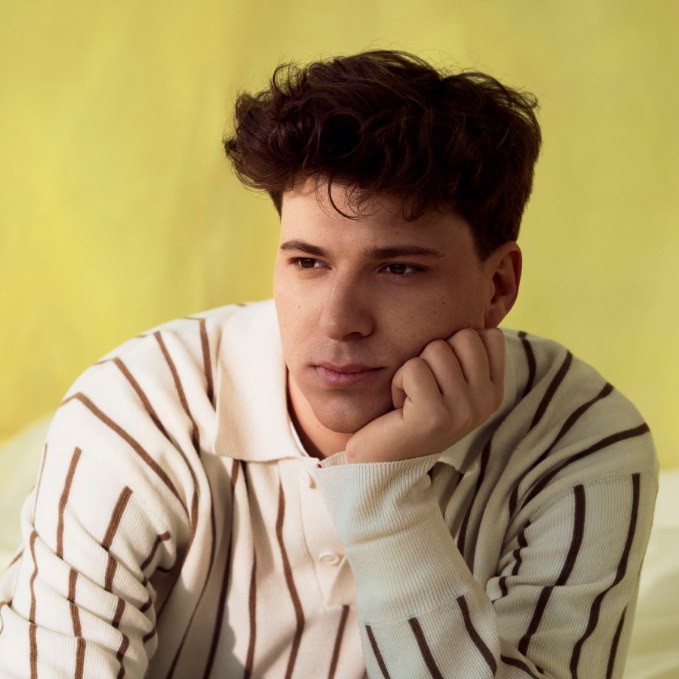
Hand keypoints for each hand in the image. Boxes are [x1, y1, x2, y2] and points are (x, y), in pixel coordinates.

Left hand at [344, 328, 504, 462]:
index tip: (441, 376)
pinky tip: (401, 408)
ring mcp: (464, 411)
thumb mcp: (446, 380)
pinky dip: (399, 383)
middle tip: (423, 387)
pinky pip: (413, 368)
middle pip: (463, 336)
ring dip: (412, 369)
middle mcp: (486, 402)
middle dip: (432, 353)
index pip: (488, 335)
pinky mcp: (435, 416)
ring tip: (412, 398)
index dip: (454, 344)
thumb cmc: (409, 411)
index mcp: (494, 391)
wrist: (382, 461)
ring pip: (436, 349)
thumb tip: (474, 304)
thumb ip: (464, 353)